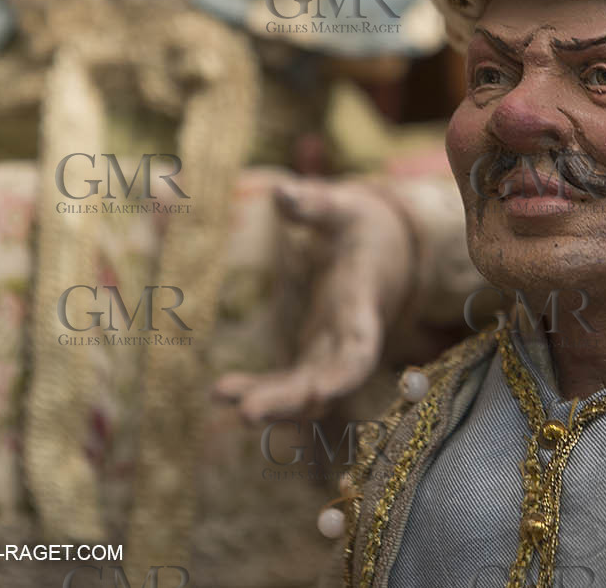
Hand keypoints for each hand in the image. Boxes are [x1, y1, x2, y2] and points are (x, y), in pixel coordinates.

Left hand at [213, 176, 414, 421]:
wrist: (384, 253)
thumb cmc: (363, 227)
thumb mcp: (345, 207)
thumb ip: (316, 204)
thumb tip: (282, 192)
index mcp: (361, 305)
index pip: (359, 349)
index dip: (343, 376)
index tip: (319, 394)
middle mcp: (349, 340)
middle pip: (326, 383)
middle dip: (290, 400)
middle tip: (247, 413)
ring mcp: (331, 354)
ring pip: (306, 394)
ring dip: (270, 402)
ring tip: (220, 396)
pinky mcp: (313, 357)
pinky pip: (289, 384)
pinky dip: (259, 390)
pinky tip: (221, 394)